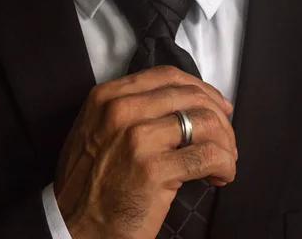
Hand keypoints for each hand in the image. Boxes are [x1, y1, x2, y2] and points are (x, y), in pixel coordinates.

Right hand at [54, 66, 236, 238]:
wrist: (76, 225)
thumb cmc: (91, 181)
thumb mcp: (99, 129)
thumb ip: (134, 107)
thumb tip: (185, 103)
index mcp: (109, 96)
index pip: (169, 76)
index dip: (202, 89)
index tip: (217, 106)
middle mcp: (121, 111)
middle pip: (192, 97)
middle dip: (219, 118)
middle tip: (225, 140)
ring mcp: (137, 138)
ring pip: (205, 123)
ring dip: (225, 144)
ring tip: (223, 161)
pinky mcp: (153, 170)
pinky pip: (208, 156)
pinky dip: (224, 165)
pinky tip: (221, 176)